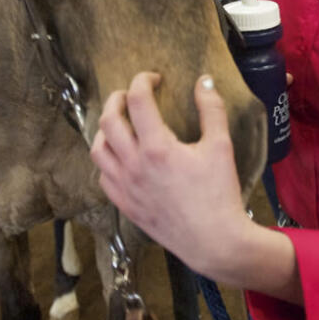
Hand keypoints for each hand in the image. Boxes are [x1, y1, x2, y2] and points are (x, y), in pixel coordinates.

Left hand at [90, 72, 252, 277]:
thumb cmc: (219, 195)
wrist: (213, 241)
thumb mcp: (221, 146)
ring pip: (97, 149)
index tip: (154, 78)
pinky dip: (106, 160)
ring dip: (105, 129)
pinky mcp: (125, 205)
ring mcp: (125, 187)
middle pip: (108, 120)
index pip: (137, 101)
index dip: (142, 81)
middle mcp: (133, 166)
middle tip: (130, 94)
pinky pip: (102, 177)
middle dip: (116, 99)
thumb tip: (204, 81)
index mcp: (157, 148)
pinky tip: (121, 156)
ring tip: (119, 122)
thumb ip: (211, 109)